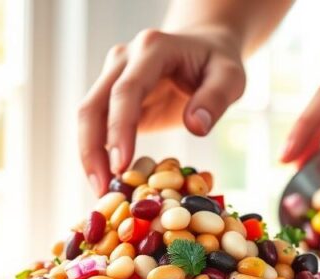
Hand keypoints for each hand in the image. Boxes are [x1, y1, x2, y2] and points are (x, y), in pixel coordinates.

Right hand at [78, 28, 246, 193]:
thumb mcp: (231, 77)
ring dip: (89, 155)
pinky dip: (98, 153)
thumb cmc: (217, 62)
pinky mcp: (111, 95)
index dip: (119, 129)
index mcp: (152, 50)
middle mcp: (124, 59)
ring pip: (88, 117)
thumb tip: (196, 127)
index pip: (126, 91)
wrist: (204, 46)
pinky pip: (97, 126)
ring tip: (101, 191)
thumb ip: (216, 98)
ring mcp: (113, 76)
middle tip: (101, 190)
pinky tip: (107, 181)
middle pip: (93, 106)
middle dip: (92, 150)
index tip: (121, 166)